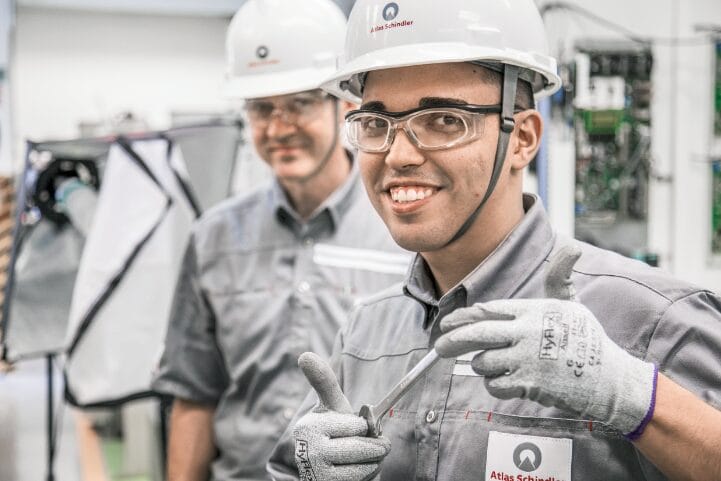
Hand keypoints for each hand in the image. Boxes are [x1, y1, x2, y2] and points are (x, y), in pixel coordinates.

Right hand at [293, 352, 390, 480]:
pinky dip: (368, 475)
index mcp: (308, 426)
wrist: (320, 468)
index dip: (363, 426)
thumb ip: (324, 382)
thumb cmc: (332, 430)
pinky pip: (362, 480)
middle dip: (376, 446)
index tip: (357, 427)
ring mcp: (317, 473)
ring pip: (364, 467)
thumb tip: (305, 355)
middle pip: (361, 448)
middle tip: (379, 444)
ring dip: (374, 462)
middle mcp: (308, 451)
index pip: (356, 426)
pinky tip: (358, 471)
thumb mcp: (330, 407)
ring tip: (366, 457)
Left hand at [434, 246, 657, 437]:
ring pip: (484, 362)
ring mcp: (525, 359)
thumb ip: (559, 278)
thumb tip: (572, 248)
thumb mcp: (572, 303)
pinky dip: (496, 384)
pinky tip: (508, 380)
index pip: (487, 310)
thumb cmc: (587, 340)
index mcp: (531, 311)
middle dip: (453, 341)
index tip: (447, 322)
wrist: (608, 378)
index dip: (463, 317)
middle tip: (440, 347)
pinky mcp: (528, 384)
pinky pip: (495, 385)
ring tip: (499, 363)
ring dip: (484, 366)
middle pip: (477, 334)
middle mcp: (525, 333)